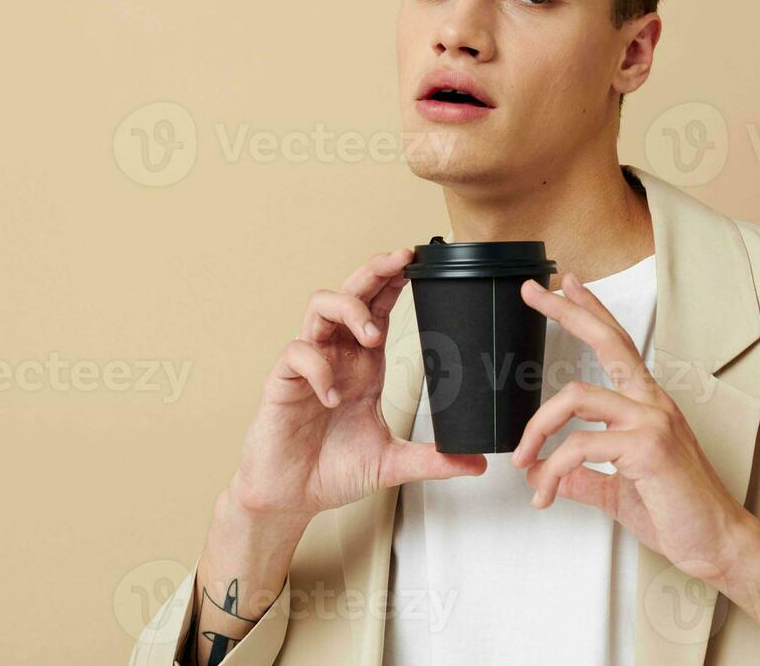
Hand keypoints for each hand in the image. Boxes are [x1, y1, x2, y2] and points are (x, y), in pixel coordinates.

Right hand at [230, 249, 486, 524]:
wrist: (290, 498)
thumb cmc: (332, 470)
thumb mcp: (391, 463)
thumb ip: (433, 460)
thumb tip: (477, 463)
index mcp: (363, 364)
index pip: (380, 308)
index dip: (395, 282)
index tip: (419, 264)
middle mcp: (336, 355)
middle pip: (351, 293)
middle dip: (374, 272)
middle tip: (400, 261)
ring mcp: (309, 365)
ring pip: (319, 307)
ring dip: (349, 310)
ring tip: (371, 337)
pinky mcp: (282, 382)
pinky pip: (297, 353)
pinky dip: (318, 367)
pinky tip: (332, 396)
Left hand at [511, 273, 759, 664]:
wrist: (718, 545)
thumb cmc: (678, 514)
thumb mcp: (618, 490)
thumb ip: (584, 477)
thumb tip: (547, 476)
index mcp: (648, 405)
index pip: (617, 344)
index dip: (592, 312)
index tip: (567, 286)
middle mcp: (652, 403)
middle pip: (605, 341)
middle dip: (566, 312)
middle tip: (532, 291)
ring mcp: (652, 421)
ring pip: (575, 397)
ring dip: (536, 429)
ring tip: (522, 461)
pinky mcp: (648, 448)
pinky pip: (580, 446)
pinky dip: (553, 471)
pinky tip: (546, 493)